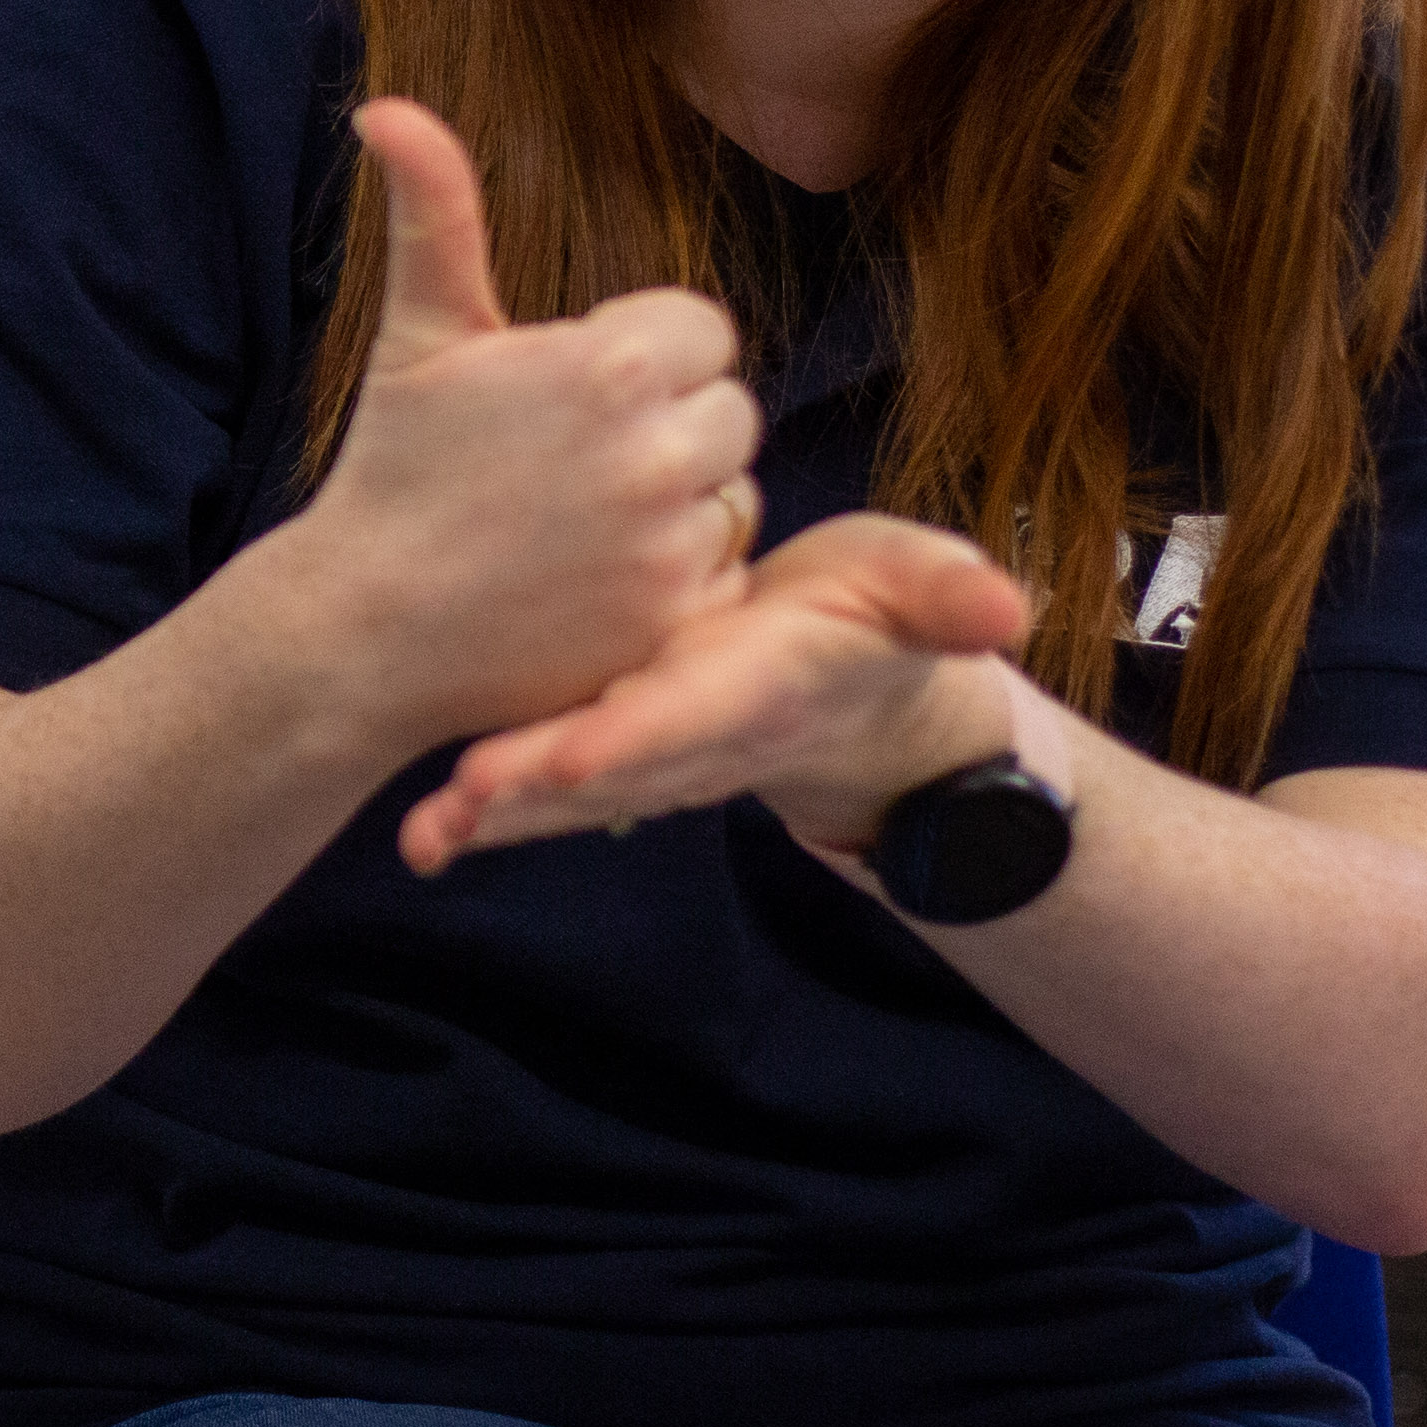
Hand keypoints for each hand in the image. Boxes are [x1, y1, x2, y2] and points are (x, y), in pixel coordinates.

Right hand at [290, 99, 765, 750]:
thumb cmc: (394, 469)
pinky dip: (682, 579)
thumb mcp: (419, 334)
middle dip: (667, 429)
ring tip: (582, 525)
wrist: (364, 630)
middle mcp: (654, 451)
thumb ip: (434, 211)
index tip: (567, 399)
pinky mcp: (676, 622)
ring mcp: (669, 544)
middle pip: (729, 411)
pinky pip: (730, 571)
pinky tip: (599, 583)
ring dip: (681, 504)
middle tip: (571, 466)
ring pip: (735, 492)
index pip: (700, 333)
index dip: (638, 360)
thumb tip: (385, 105)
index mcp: (607, 364)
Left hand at [398, 510, 1032, 873]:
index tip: (573, 753)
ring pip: (566, 793)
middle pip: (610, 768)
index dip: (634, 738)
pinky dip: (486, 814)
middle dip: (540, 786)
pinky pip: (545, 787)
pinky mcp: (611, 751)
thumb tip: (1007, 606)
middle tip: (463, 801)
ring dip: (497, 816)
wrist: (851, 692)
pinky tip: (420, 832)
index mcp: (756, 687)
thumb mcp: (920, 591)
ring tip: (425, 836)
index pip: (691, 716)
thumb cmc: (876, 621)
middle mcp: (693, 735)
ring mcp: (648, 755)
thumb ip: (948, 595)